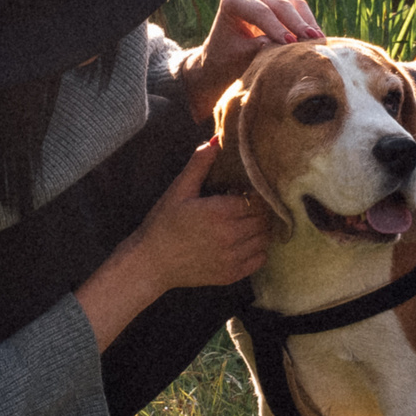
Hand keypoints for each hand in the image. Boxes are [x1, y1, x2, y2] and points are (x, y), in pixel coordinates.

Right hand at [75, 141, 271, 347]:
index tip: (246, 191)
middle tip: (248, 206)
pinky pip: (259, 260)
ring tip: (247, 223)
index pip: (257, 199)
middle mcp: (231, 235)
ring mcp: (233, 258)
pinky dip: (258, 250)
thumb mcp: (179, 190)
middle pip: (263, 218)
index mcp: (220, 212)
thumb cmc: (163, 224)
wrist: (151, 263)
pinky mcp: (231, 275)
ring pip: (264, 238)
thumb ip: (199, 165)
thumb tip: (216, 140)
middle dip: (259, 210)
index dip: (255, 193)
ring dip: (260, 229)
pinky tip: (245, 242)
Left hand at [178, 0, 323, 118]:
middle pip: (278, 4)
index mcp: (233, 0)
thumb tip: (287, 44)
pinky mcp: (280, 2)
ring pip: (292, 4)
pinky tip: (319, 38)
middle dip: (295, 23)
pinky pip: (299, 8)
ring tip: (318, 40)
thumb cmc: (228, 60)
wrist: (224, 60)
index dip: (276, 27)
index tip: (290, 43)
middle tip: (311, 40)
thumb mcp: (241, 56)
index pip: (260, 11)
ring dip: (306, 22)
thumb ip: (261, 47)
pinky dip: (308, 23)